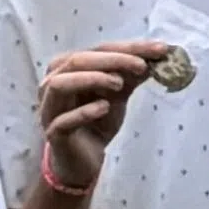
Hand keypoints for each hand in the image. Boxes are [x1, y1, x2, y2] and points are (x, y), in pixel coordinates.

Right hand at [35, 45, 158, 197]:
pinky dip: (83, 111)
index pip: (98, 50)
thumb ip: (132, 75)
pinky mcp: (53, 133)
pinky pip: (63, 120)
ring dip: (92, 79)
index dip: (128, 48)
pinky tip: (104, 108)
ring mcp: (49, 109)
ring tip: (120, 84)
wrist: (84, 160)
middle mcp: (52, 84)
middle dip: (112, 60)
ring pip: (61, 85)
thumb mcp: (118, 94)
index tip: (158, 49)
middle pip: (77, 61)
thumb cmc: (96, 122)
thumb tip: (158, 55)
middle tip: (141, 65)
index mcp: (67, 69)